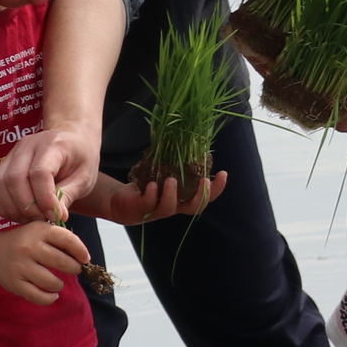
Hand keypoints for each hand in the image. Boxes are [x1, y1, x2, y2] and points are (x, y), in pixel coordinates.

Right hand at [0, 122, 99, 222]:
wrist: (71, 143)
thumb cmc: (80, 160)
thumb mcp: (85, 177)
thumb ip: (69, 194)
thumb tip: (56, 216)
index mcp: (52, 145)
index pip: (39, 173)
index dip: (45, 199)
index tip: (55, 216)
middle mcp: (27, 146)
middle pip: (14, 179)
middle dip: (27, 206)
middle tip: (42, 220)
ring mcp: (12, 154)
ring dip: (13, 208)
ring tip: (32, 219)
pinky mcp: (3, 165)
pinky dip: (2, 205)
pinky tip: (20, 214)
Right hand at [0, 220, 89, 305]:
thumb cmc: (25, 242)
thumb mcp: (40, 232)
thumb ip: (60, 239)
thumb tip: (84, 257)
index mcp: (38, 231)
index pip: (68, 239)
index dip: (81, 251)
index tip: (85, 259)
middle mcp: (28, 247)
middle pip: (63, 262)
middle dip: (74, 268)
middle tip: (74, 269)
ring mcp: (20, 266)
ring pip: (53, 282)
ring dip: (60, 284)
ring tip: (57, 281)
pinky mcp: (14, 283)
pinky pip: (39, 297)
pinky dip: (50, 298)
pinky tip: (52, 294)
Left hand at [90, 170, 228, 225]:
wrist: (123, 200)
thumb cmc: (148, 184)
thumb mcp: (163, 172)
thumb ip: (176, 163)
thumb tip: (189, 137)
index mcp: (183, 197)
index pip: (206, 197)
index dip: (216, 188)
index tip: (223, 173)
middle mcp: (174, 205)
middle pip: (194, 207)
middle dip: (202, 195)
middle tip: (204, 181)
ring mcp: (157, 209)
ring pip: (170, 207)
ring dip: (172, 194)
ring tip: (171, 180)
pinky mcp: (141, 208)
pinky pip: (149, 204)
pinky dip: (152, 194)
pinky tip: (153, 184)